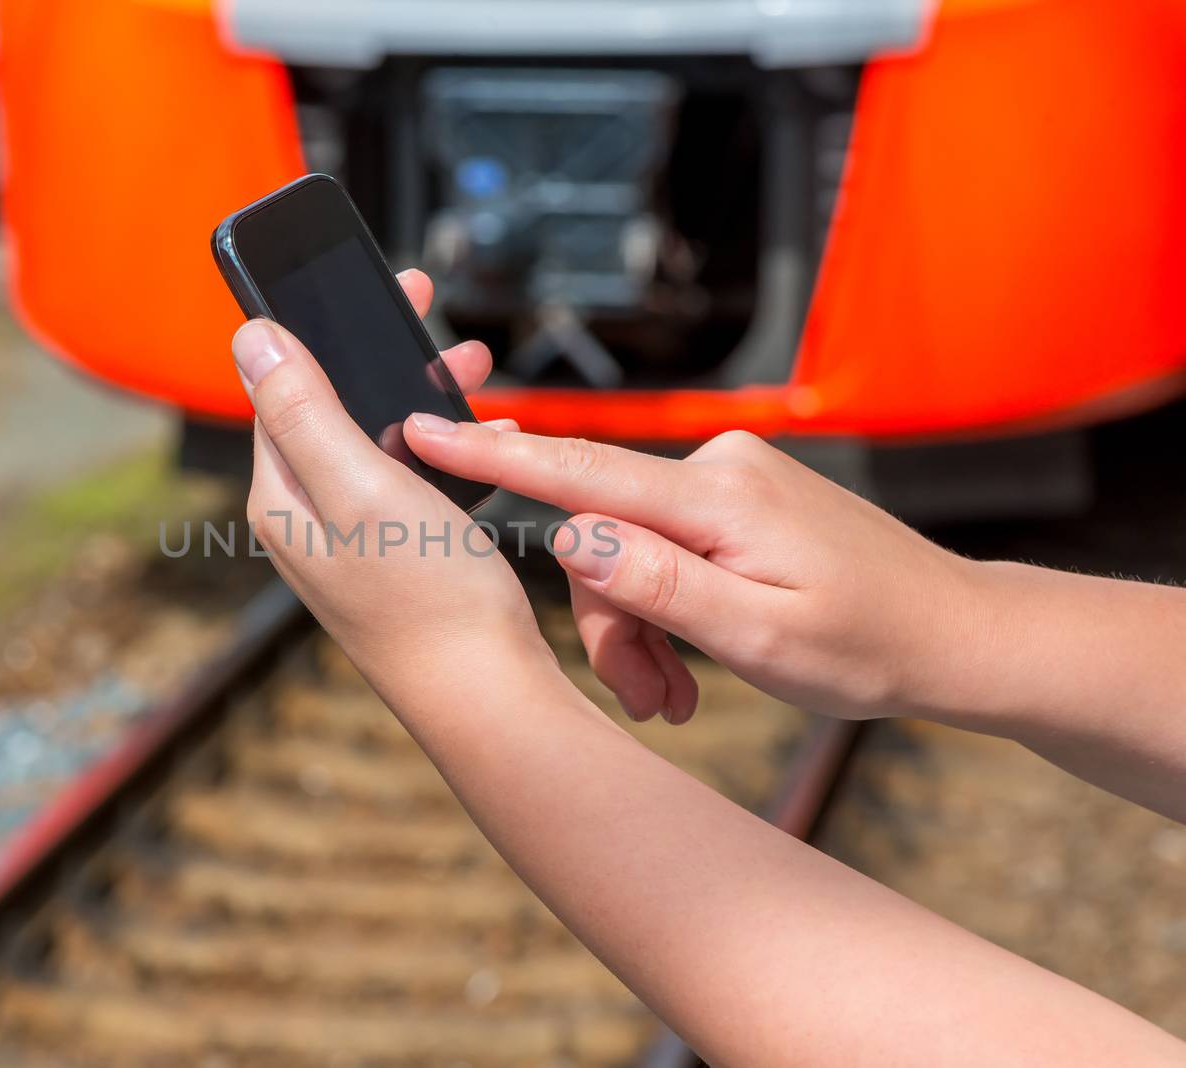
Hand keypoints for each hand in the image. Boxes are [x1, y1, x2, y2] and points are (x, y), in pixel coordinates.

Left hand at [231, 271, 547, 698]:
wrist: (487, 696)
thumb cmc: (428, 598)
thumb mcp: (361, 486)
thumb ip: (303, 410)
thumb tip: (249, 336)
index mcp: (282, 498)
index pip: (279, 387)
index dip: (316, 327)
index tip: (363, 282)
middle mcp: (307, 517)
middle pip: (330, 406)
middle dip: (377, 353)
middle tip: (428, 308)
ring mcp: (351, 540)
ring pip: (376, 439)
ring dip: (419, 396)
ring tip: (473, 368)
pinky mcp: (395, 557)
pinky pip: (409, 479)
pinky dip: (443, 448)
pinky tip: (485, 441)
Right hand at [404, 420, 983, 723]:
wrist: (953, 634)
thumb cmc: (868, 646)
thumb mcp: (759, 636)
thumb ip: (658, 582)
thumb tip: (567, 535)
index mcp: (717, 498)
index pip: (581, 471)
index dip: (493, 456)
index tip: (421, 430)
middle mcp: (717, 470)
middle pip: (604, 537)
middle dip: (612, 624)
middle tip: (652, 701)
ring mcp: (730, 481)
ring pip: (634, 552)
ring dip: (644, 628)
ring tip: (680, 697)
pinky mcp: (739, 501)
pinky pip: (671, 548)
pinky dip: (672, 607)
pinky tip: (698, 662)